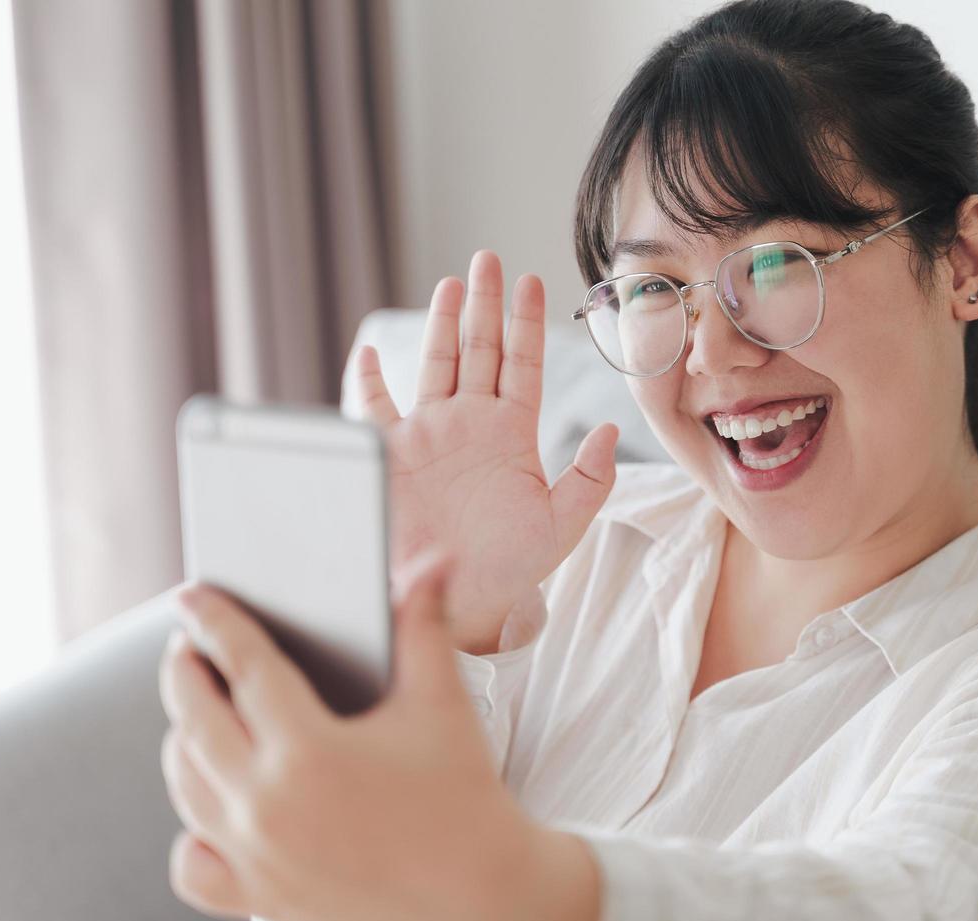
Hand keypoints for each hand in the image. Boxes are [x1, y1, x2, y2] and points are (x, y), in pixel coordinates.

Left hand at [158, 556, 598, 920]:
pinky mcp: (261, 898)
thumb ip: (425, 622)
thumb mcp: (443, 701)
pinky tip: (217, 801)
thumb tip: (435, 559)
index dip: (214, 621)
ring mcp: (257, 857)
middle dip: (185, 669)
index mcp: (309, 748)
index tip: (192, 595)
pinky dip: (194, 828)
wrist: (488, 900)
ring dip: (182, 736)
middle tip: (192, 643)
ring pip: (185, 782)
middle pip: (193, 718)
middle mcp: (267, 805)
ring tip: (202, 708)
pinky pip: (192, 863)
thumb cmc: (467, 794)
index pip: (243, 665)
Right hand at [356, 250, 618, 652]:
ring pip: (436, 365)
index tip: (532, 282)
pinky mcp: (390, 455)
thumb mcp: (559, 528)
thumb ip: (588, 481)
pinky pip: (374, 410)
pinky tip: (369, 351)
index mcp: (512, 436)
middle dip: (486, 304)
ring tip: (453, 283)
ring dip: (444, 324)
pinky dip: (368, 381)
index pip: (523, 367)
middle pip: (480, 350)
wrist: (452, 605)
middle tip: (489, 258)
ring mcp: (429, 436)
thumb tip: (609, 430)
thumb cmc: (506, 572)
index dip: (526, 325)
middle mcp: (470, 426)